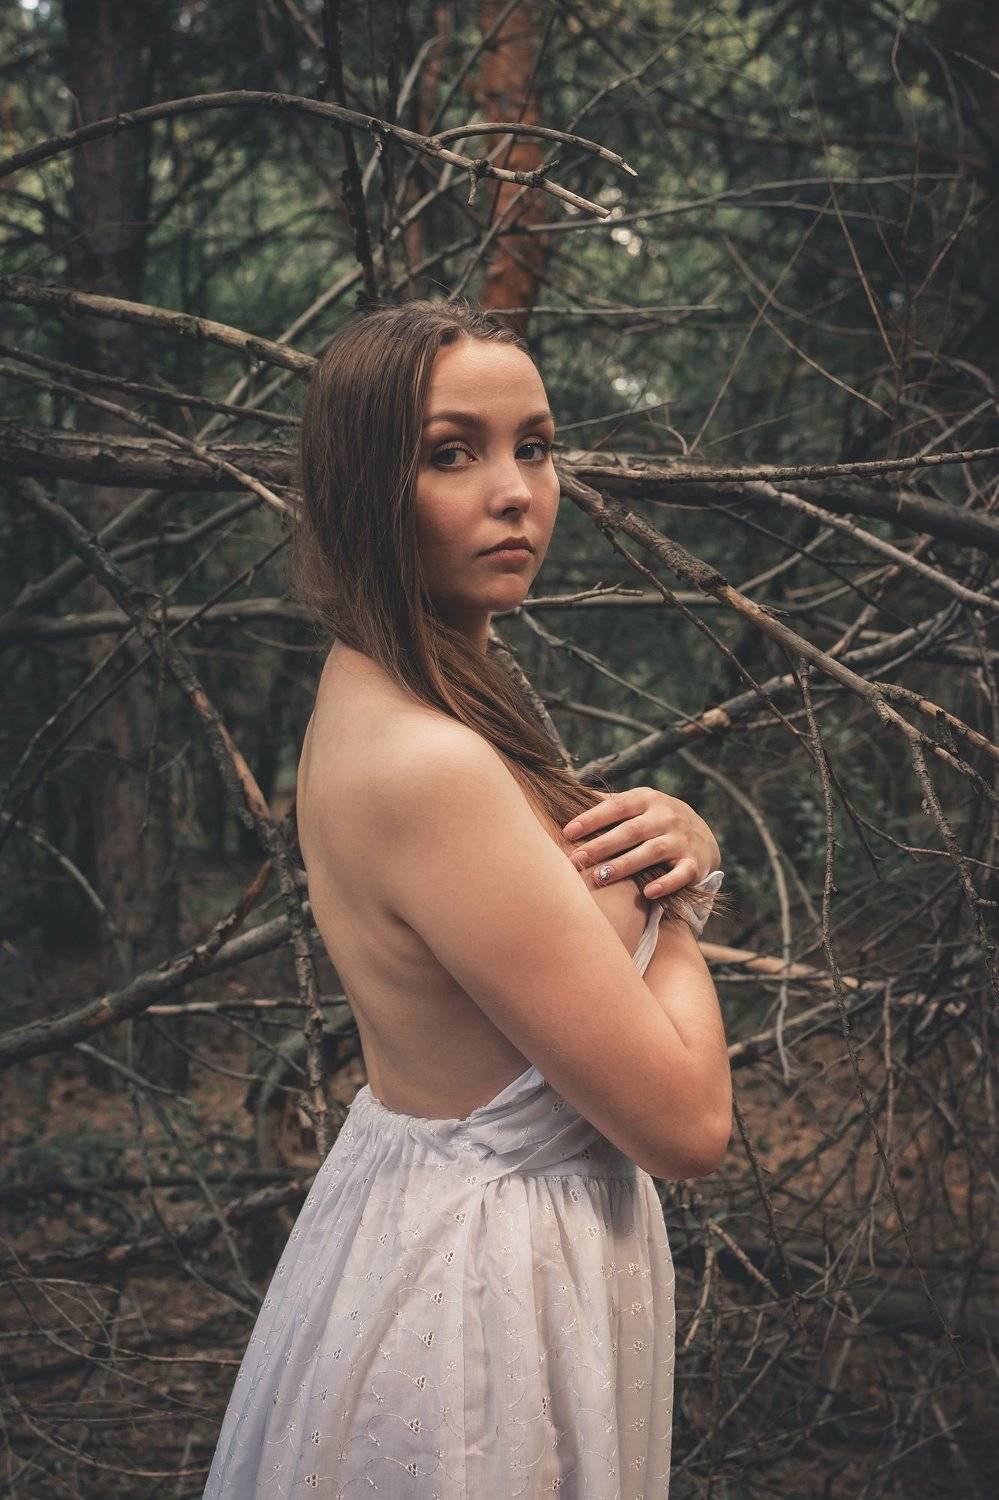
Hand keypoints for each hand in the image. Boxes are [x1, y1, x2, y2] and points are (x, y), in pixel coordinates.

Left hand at [562, 787, 720, 899]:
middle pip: (631, 831)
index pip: (617, 806)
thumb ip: (609, 803)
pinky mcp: (694, 863)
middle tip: (576, 860)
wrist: (704, 836)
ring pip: (652, 852)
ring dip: (626, 865)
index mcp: (647, 800)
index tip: (568, 832)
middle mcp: (666, 817)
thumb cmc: (656, 820)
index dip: (593, 818)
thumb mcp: (639, 805)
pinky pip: (681, 874)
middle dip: (602, 845)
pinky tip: (647, 893)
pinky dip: (666, 884)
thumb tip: (571, 794)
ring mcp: (681, 840)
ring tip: (600, 877)